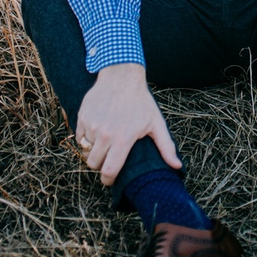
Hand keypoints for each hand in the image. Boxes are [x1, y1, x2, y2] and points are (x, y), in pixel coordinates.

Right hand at [75, 62, 181, 185]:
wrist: (122, 77)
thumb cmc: (140, 101)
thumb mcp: (156, 122)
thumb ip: (166, 147)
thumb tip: (177, 166)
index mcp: (123, 139)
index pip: (109, 171)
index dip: (108, 180)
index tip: (110, 179)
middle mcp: (105, 134)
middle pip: (93, 164)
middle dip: (100, 165)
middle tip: (108, 157)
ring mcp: (92, 125)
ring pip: (85, 150)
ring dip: (93, 150)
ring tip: (104, 141)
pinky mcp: (82, 117)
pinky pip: (79, 136)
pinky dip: (85, 137)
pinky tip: (97, 129)